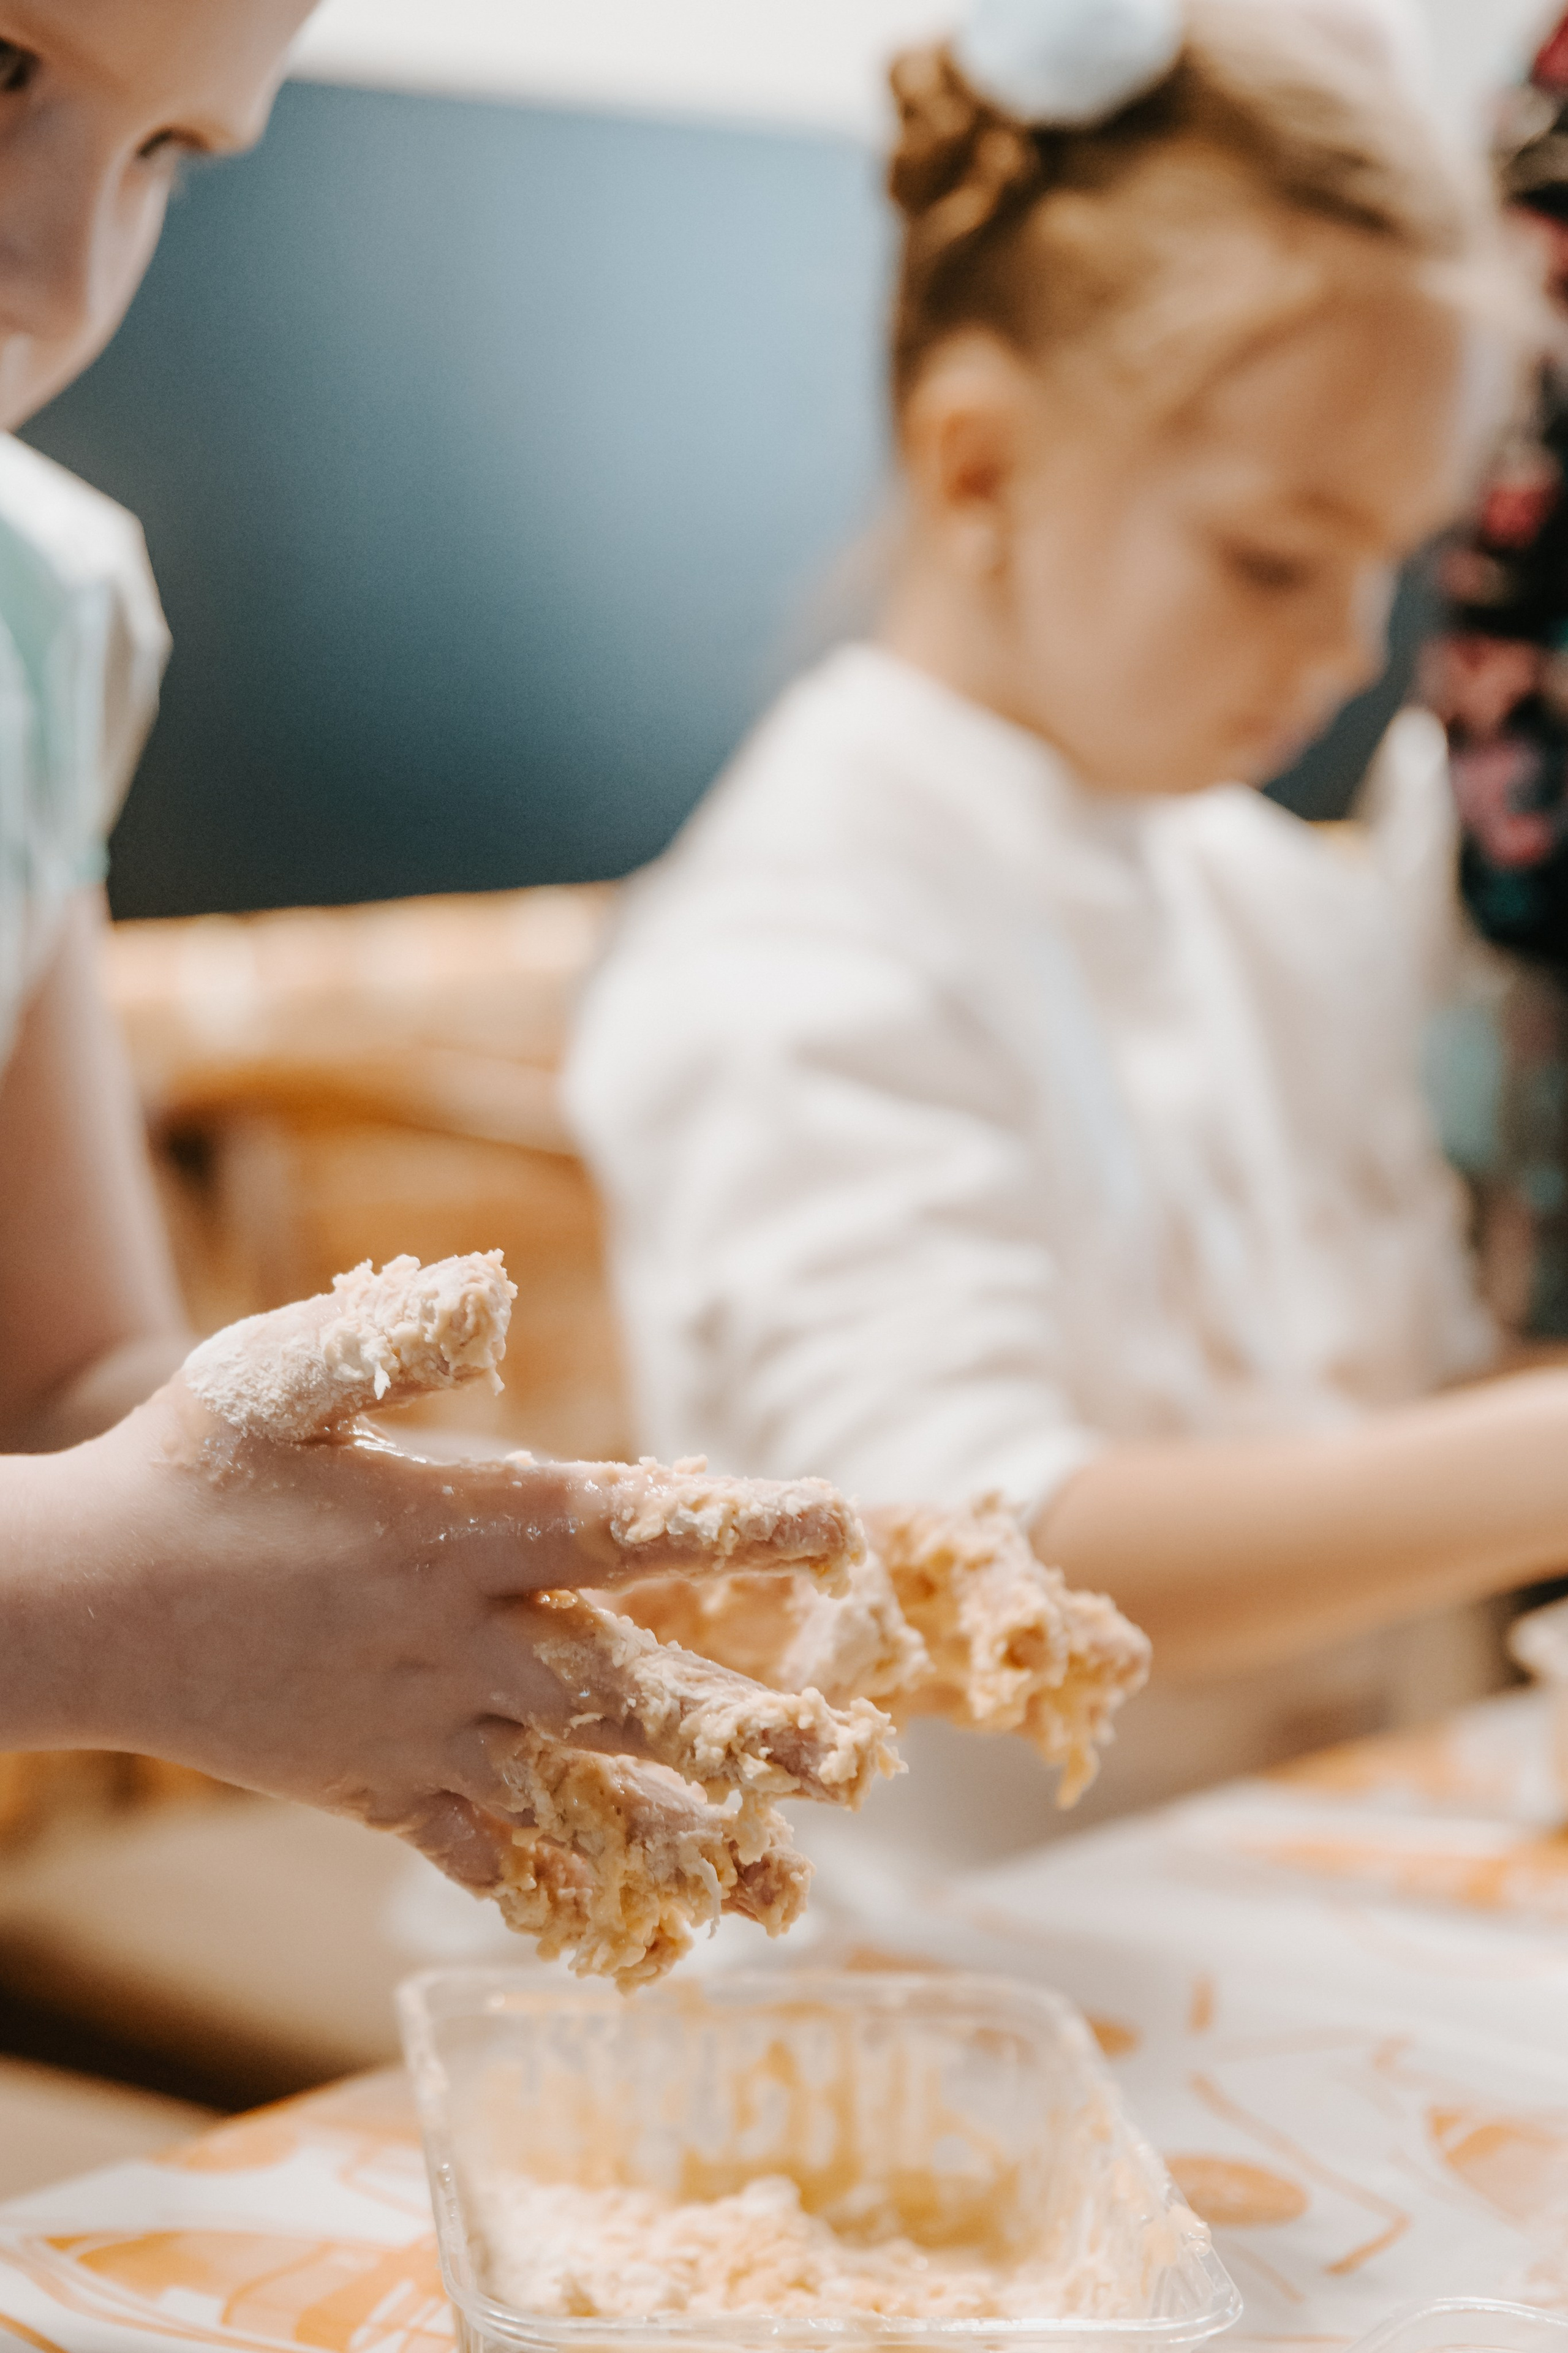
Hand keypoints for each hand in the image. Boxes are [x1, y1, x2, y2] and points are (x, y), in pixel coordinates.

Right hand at [2, 1256, 867, 1909]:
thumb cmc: (185, 1470)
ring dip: (683, 1836)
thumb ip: (397, 1335)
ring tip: (781, 1886)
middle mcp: (453, 1643)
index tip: (837, 1524)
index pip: (625, 1526)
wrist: (77, 1608)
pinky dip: (554, 1886)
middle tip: (855, 1758)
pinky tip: (630, 1927)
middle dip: (747, 1725)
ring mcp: (417, 1728)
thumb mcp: (279, 1371)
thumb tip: (500, 1292)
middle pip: (628, 1690)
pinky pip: (478, 1849)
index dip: (737, 1527)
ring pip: (575, 1794)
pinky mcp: (373, 1787)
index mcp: (450, 1532)